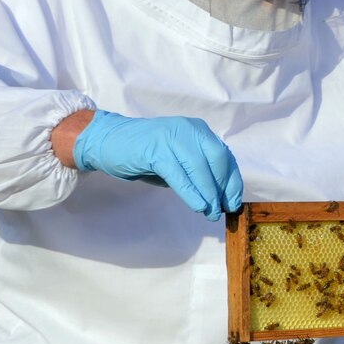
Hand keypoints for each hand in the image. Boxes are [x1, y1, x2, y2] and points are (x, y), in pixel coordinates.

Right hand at [73, 110, 242, 220]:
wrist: (109, 141)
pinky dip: (191, 193)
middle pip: (217, 161)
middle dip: (223, 188)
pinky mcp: (156, 151)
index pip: (224, 156)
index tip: (233, 202)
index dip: (232, 181)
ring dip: (208, 195)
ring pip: (200, 169)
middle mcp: (189, 130)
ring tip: (210, 213)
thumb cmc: (145, 153)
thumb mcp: (178, 158)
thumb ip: (198, 170)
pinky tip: (198, 207)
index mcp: (198, 130)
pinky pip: (179, 175)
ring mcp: (172, 138)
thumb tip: (219, 196)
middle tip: (223, 209)